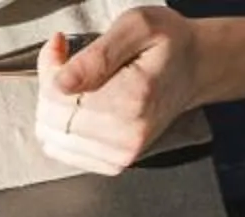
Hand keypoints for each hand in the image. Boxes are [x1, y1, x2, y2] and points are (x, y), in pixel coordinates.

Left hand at [36, 14, 204, 176]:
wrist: (194, 69)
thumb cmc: (169, 44)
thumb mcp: (137, 27)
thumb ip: (97, 55)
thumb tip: (62, 83)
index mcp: (131, 99)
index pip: (57, 97)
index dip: (50, 70)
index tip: (60, 50)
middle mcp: (126, 135)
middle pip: (51, 121)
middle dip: (50, 91)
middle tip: (67, 66)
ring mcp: (121, 153)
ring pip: (53, 138)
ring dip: (54, 111)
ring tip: (77, 86)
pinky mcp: (115, 163)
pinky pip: (64, 151)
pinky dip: (63, 129)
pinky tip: (82, 108)